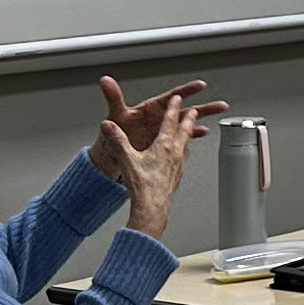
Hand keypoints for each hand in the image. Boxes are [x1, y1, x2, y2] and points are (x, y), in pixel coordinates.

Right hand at [92, 76, 218, 234]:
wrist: (152, 206)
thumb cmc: (142, 185)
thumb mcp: (127, 159)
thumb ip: (118, 140)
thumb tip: (108, 126)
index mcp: (164, 145)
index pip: (171, 120)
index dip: (174, 107)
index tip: (178, 98)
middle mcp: (175, 152)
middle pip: (185, 130)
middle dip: (189, 118)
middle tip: (195, 110)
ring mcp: (179, 164)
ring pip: (186, 143)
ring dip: (189, 133)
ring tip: (191, 129)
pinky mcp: (178, 175)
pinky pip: (184, 157)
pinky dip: (184, 150)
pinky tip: (182, 154)